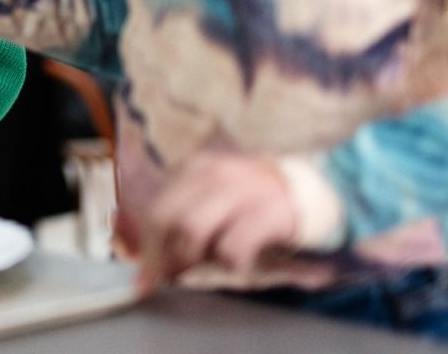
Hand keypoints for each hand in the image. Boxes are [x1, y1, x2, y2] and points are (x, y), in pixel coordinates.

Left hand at [135, 152, 298, 292]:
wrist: (303, 191)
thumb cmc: (249, 202)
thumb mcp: (213, 198)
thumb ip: (184, 216)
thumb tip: (152, 257)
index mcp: (194, 169)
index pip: (155, 208)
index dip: (146, 247)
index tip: (144, 278)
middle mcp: (214, 173)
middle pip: (165, 216)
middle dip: (161, 253)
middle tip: (172, 274)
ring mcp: (241, 190)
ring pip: (192, 229)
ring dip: (191, 257)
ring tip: (204, 266)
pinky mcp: (269, 212)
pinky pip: (232, 246)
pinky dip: (228, 263)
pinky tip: (237, 264)